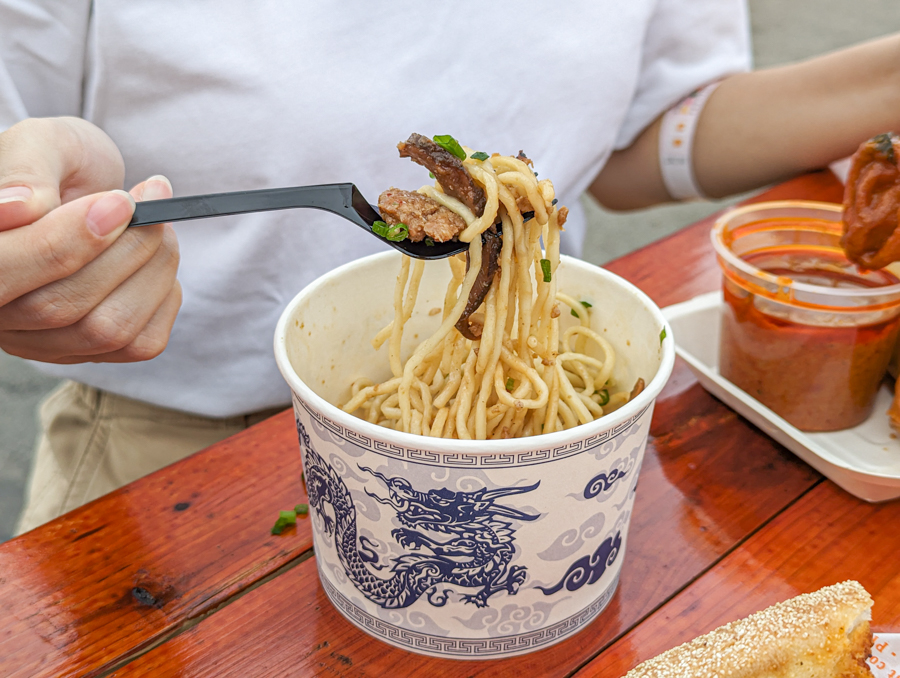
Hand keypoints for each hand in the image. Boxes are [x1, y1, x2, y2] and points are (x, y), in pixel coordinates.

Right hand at [0, 117, 180, 362]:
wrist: (81, 187)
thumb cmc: (55, 164)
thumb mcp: (39, 144)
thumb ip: (24, 171)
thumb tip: (18, 209)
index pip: (4, 270)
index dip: (67, 241)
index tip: (121, 201)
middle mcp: (0, 314)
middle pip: (60, 306)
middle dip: (125, 249)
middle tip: (153, 198)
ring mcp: (43, 342)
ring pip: (107, 330)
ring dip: (152, 269)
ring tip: (159, 224)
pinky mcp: (91, 351)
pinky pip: (140, 342)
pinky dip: (164, 294)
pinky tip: (154, 261)